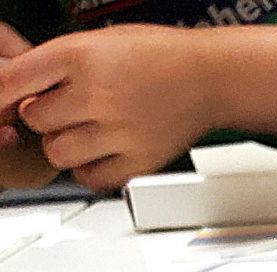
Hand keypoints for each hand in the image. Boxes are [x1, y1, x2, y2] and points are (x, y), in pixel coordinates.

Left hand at [0, 26, 218, 190]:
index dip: (2, 96)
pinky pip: (90, 178)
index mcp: (80, 55)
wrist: (211, 76)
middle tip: (66, 110)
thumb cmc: (157, 57)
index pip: (12, 80)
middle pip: (34, 121)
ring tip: (86, 132)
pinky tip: (102, 152)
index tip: (4, 104)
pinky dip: (90, 169)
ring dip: (65, 145)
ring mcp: (120, 130)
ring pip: (57, 153)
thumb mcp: (96, 42)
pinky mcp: (140, 161)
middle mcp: (99, 93)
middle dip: (44, 116)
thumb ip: (55, 66)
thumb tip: (14, 90)